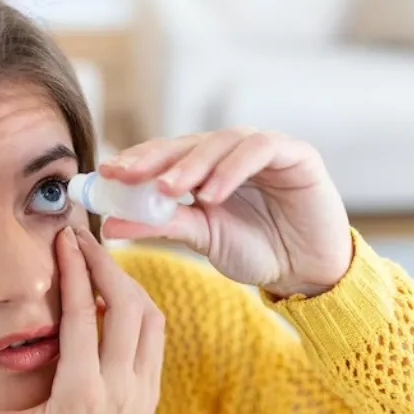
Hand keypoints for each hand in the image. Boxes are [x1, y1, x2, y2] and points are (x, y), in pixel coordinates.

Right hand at [0, 226, 164, 413]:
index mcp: (82, 392)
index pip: (83, 317)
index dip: (75, 273)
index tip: (66, 242)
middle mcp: (120, 384)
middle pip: (126, 305)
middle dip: (106, 264)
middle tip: (84, 240)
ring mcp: (143, 386)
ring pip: (150, 315)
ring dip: (128, 281)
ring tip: (102, 263)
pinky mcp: (153, 389)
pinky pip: (156, 334)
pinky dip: (141, 305)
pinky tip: (119, 298)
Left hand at [99, 128, 352, 297]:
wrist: (308, 271)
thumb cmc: (256, 250)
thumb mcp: (201, 237)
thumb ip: (159, 225)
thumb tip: (109, 224)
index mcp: (205, 168)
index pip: (164, 154)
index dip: (134, 161)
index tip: (105, 174)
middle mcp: (230, 152)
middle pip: (185, 142)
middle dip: (153, 158)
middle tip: (126, 175)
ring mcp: (262, 148)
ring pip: (219, 142)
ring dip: (191, 165)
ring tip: (168, 190)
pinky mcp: (295, 153)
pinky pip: (259, 150)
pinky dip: (231, 170)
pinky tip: (211, 194)